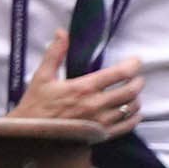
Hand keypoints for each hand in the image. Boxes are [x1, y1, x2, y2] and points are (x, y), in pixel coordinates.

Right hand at [16, 34, 145, 139]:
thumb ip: (55, 53)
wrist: (30, 134)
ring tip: (133, 93)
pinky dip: (135, 117)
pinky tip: (133, 112)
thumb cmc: (35, 104)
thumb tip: (62, 33)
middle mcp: (96, 104)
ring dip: (136, 98)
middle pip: (130, 91)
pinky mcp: (101, 134)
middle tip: (136, 77)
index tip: (135, 61)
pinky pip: (127, 126)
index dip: (133, 65)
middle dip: (138, 81)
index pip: (119, 74)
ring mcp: (101, 121)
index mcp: (83, 87)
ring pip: (131, 108)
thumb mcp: (42, 76)